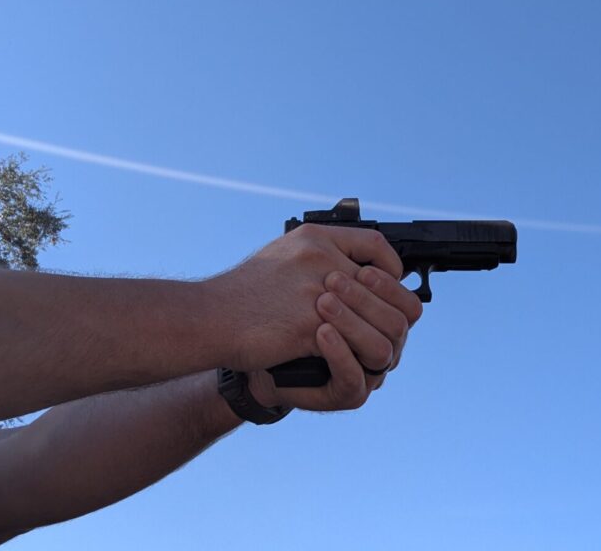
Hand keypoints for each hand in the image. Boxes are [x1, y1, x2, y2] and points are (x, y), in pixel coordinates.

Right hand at [205, 223, 420, 401]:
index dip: (391, 271)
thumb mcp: (282, 257)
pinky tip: (350, 362)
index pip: (377, 245)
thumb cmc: (241, 294)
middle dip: (393, 315)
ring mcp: (317, 292)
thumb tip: (358, 271)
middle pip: (388, 288)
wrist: (207, 318)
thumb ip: (319, 258)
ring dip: (381, 342)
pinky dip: (358, 358)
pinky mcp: (310, 327)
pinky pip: (358, 345)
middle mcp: (321, 259)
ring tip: (371, 352)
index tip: (386, 289)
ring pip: (382, 322)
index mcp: (315, 239)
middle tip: (386, 330)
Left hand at [246, 264, 422, 410]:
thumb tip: (374, 244)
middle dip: (366, 299)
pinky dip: (340, 353)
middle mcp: (380, 346)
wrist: (250, 346)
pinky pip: (353, 378)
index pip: (407, 303)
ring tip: (322, 303)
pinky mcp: (346, 393)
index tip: (361, 268)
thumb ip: (345, 259)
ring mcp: (367, 372)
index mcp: (378, 319)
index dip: (389, 285)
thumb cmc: (283, 309)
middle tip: (333, 280)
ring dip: (353, 322)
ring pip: (380, 351)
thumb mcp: (313, 274)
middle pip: (397, 324)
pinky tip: (320, 332)